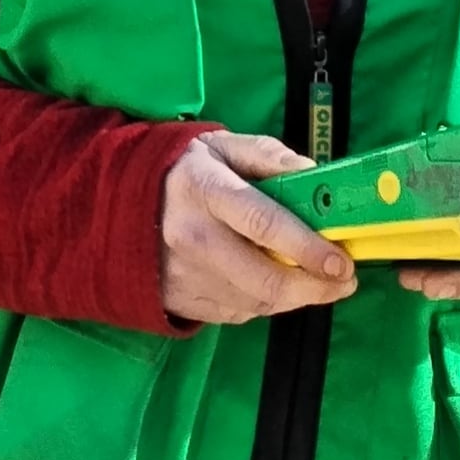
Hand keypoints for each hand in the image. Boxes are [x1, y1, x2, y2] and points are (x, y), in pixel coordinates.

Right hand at [159, 129, 357, 326]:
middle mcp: (191, 237)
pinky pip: (238, 312)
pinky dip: (266, 302)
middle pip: (264, 278)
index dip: (307, 247)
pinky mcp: (181, 301)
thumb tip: (316, 178)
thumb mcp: (222, 147)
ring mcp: (183, 275)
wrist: (116, 203)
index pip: (262, 224)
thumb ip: (270, 157)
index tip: (342, 261)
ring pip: (257, 302)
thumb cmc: (183, 170)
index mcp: (203, 190)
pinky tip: (274, 284)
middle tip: (344, 280)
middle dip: (314, 286)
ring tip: (318, 281)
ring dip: (296, 297)